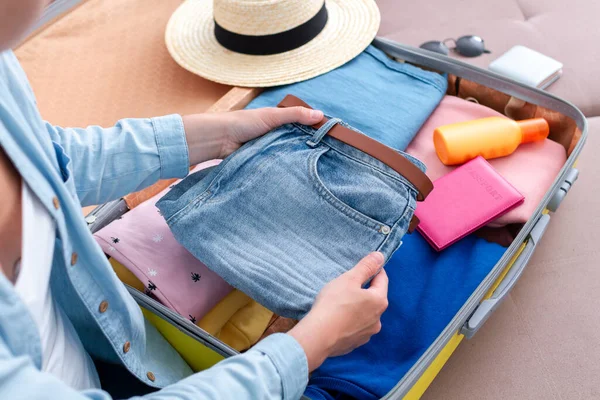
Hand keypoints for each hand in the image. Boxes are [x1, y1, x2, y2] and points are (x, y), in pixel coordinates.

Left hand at [182, 107, 323, 164]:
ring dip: (295, 161)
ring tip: (314, 168)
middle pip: (296, 145)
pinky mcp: (262, 165)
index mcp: (278, 124)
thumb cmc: (243, 123)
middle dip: (307, 150)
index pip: (301, 128)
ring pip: (287, 157)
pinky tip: (295, 175)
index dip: (314, 133)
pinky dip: (283, 170)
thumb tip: (320, 115)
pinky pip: (277, 168)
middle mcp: (275, 138)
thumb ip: (295, 115)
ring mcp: (269, 152)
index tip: (330, 140)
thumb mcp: (272, 116)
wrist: (219, 140)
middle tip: (326, 158)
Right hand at [288, 252, 388, 371]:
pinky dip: (350, 322)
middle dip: (364, 290)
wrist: (318, 336)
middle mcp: (378, 319)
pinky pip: (355, 328)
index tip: (364, 266)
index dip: (373, 270)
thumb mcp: (349, 279)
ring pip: (365, 314)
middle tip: (347, 285)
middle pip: (374, 298)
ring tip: (340, 303)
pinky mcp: (355, 343)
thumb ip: (366, 267)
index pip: (382, 279)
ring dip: (358, 307)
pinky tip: (337, 319)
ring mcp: (367, 334)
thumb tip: (380, 256)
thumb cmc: (334, 304)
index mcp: (379, 301)